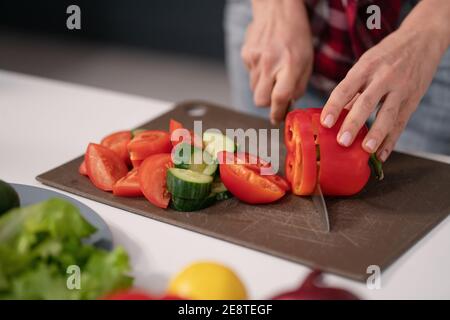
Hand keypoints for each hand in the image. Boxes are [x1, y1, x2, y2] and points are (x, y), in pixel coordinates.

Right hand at [241, 0, 312, 124]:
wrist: (277, 9)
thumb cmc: (296, 35)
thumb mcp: (306, 60)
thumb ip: (298, 85)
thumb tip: (288, 104)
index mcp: (290, 64)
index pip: (279, 97)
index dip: (277, 113)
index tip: (277, 119)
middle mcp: (270, 63)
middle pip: (260, 100)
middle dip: (267, 103)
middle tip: (275, 98)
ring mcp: (255, 59)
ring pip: (254, 88)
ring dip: (263, 87)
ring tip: (273, 71)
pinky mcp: (246, 55)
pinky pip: (250, 74)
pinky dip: (257, 73)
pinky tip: (265, 60)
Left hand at [320, 0, 449, 161]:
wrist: (423, 39)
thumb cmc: (386, 55)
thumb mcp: (366, 64)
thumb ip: (351, 89)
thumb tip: (333, 115)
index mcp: (366, 67)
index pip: (346, 88)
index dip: (334, 106)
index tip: (325, 123)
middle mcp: (383, 77)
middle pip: (367, 102)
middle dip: (354, 123)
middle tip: (342, 141)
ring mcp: (400, 88)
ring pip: (388, 114)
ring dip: (377, 134)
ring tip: (366, 150)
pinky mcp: (413, 99)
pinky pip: (401, 122)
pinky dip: (392, 140)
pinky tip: (382, 154)